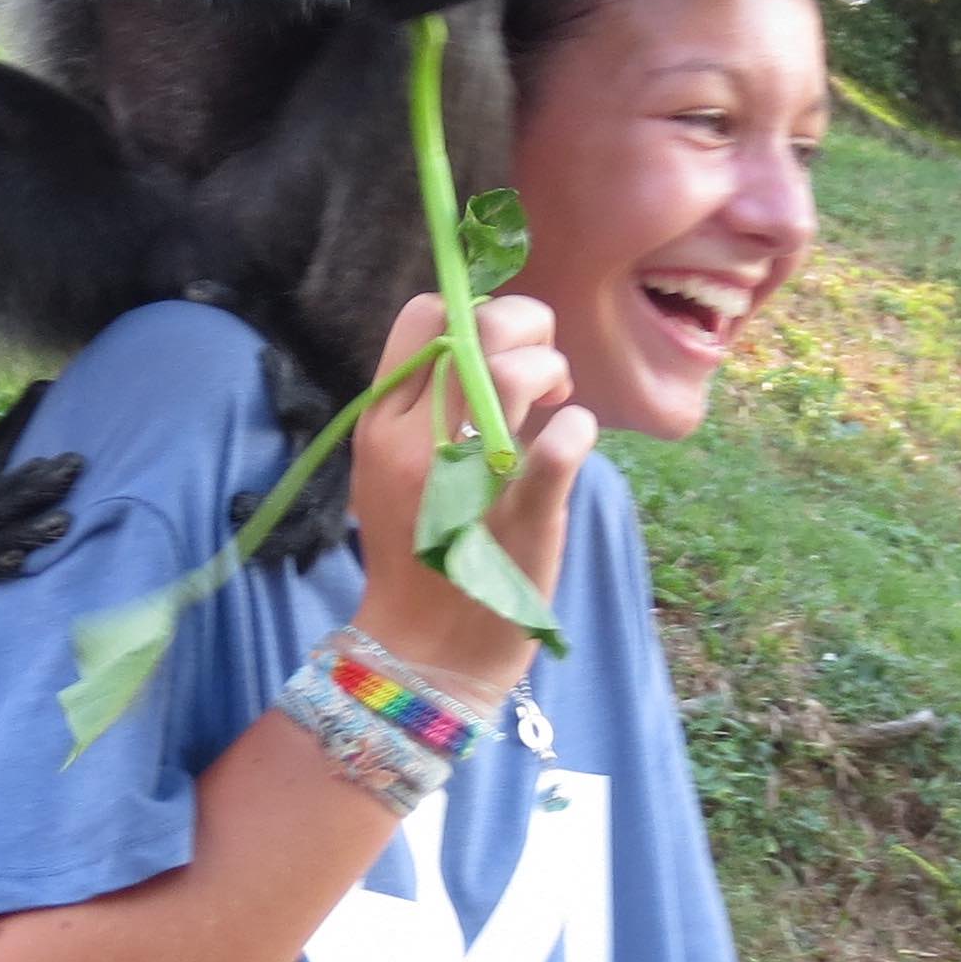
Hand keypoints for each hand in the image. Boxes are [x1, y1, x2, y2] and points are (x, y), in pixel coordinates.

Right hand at [345, 292, 591, 693]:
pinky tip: (572, 440)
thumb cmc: (417, 555)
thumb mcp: (391, 470)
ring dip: (552, 370)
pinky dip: (578, 429)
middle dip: (526, 327)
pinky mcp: (524, 516)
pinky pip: (560, 445)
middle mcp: (418, 441)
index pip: (422, 317)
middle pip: (476, 328)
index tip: (494, 347)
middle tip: (542, 371)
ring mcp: (470, 477)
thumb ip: (421, 408)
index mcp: (382, 424)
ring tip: (556, 403)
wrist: (423, 651)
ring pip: (515, 371)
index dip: (470, 310)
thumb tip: (477, 345)